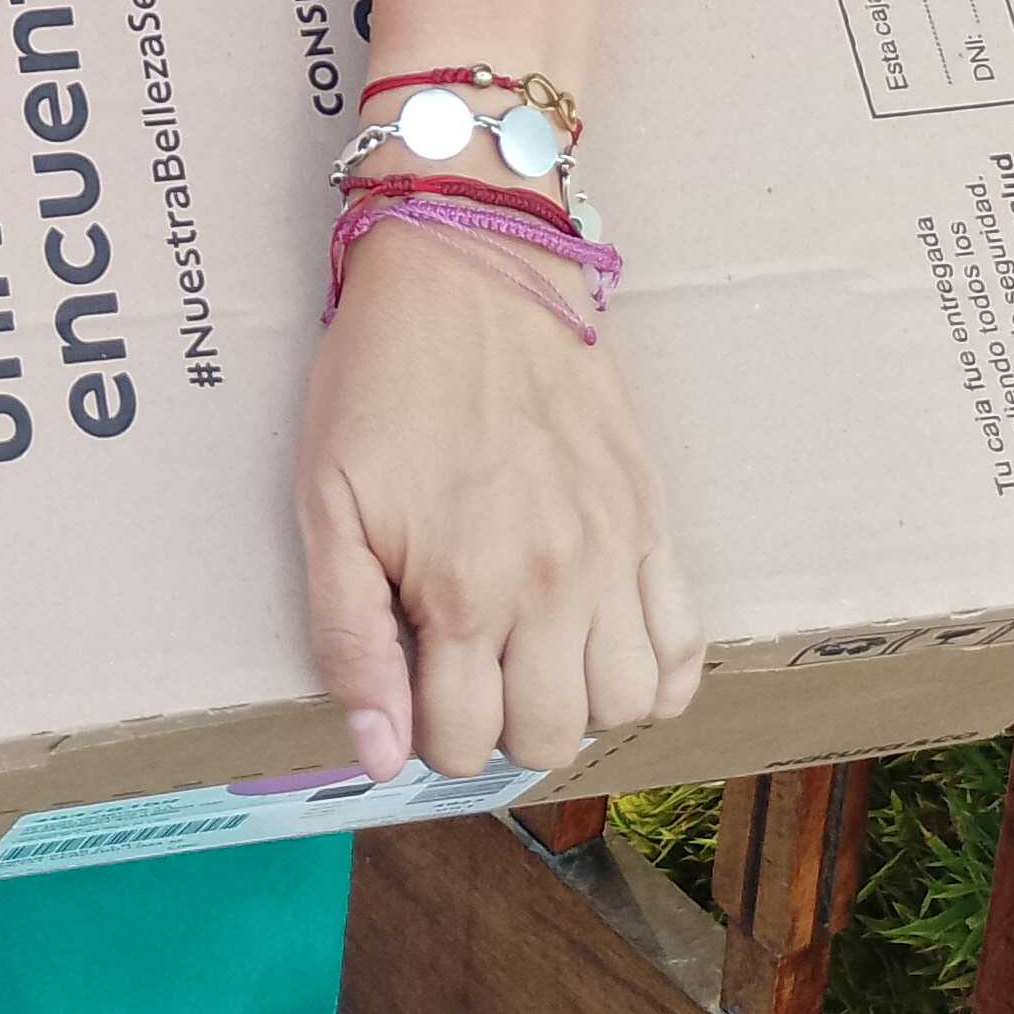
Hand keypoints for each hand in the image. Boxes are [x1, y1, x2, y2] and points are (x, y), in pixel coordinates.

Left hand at [295, 213, 702, 785]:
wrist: (470, 260)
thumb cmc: (382, 374)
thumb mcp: (327, 498)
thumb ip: (347, 634)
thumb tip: (377, 753)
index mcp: (460, 586)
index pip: (460, 744)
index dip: (424, 733)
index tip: (412, 683)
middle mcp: (549, 583)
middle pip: (547, 738)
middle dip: (498, 726)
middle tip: (468, 669)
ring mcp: (613, 552)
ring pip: (626, 708)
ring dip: (577, 705)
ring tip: (532, 659)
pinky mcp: (652, 517)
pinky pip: (687, 645)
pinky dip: (658, 676)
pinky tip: (605, 649)